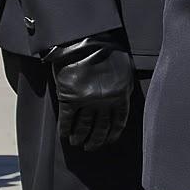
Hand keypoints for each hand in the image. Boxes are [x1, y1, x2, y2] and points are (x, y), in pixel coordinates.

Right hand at [47, 34, 134, 150]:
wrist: (87, 42)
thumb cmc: (109, 53)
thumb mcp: (124, 72)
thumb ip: (122, 89)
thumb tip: (120, 105)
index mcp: (121, 96)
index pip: (118, 122)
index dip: (112, 135)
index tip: (107, 141)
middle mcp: (105, 102)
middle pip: (101, 128)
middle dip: (95, 141)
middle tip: (90, 147)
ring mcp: (87, 101)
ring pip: (83, 126)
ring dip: (80, 137)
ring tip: (77, 143)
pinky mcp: (69, 97)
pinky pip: (67, 119)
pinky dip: (65, 129)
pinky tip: (64, 135)